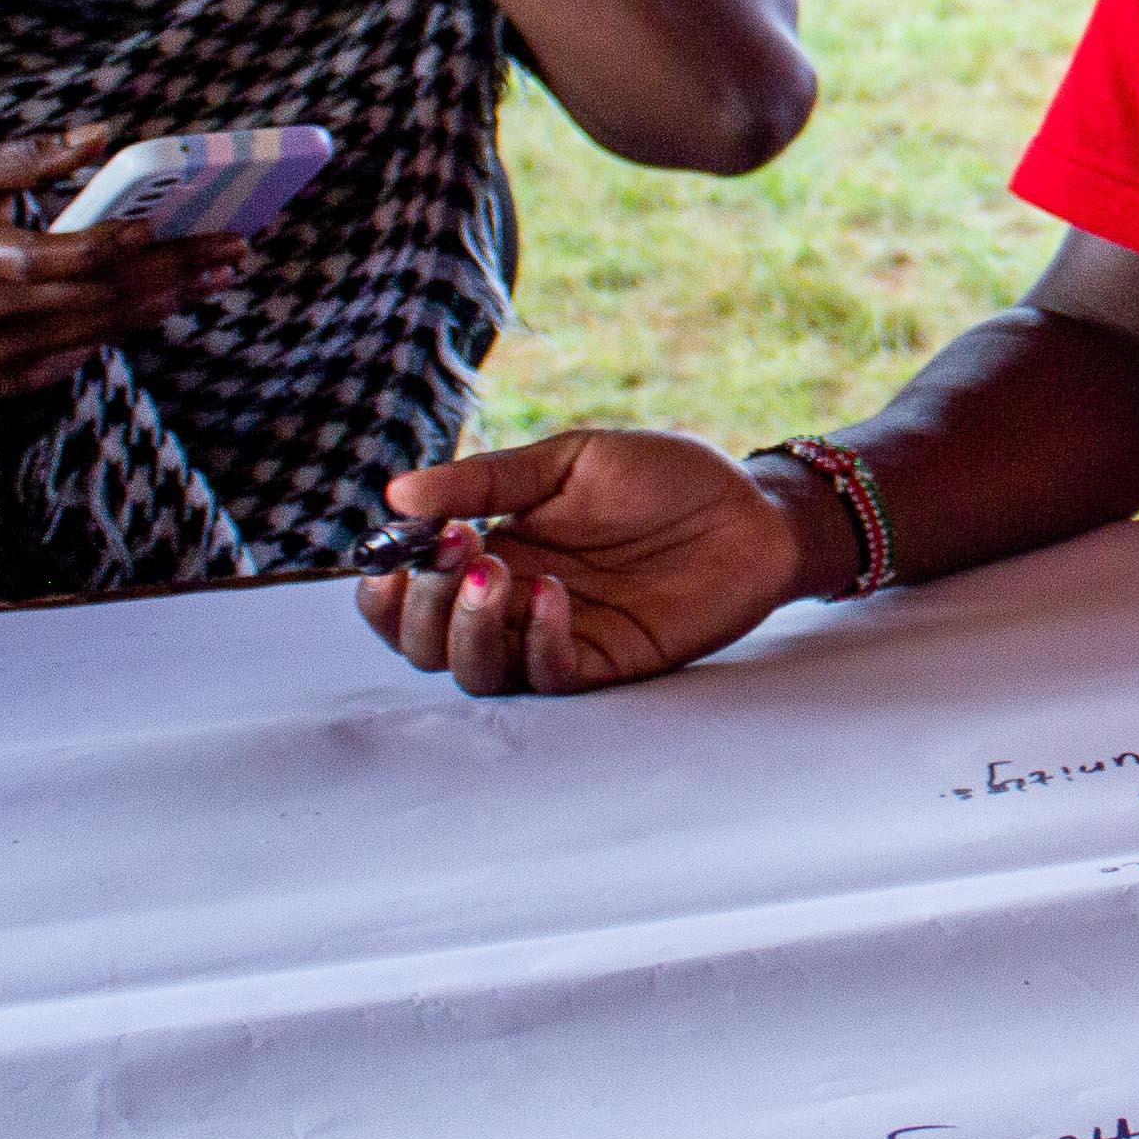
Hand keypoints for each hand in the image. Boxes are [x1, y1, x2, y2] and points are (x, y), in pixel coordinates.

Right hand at [0, 124, 251, 396]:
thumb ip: (32, 156)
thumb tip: (101, 137)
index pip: (41, 259)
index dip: (99, 245)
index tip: (152, 226)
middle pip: (92, 295)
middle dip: (169, 269)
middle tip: (229, 245)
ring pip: (102, 326)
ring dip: (171, 298)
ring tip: (220, 269)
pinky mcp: (17, 381)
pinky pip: (92, 349)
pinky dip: (139, 319)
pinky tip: (180, 293)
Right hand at [356, 428, 828, 694]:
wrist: (752, 507)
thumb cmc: (663, 478)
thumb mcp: (568, 462)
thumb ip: (487, 481)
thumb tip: (396, 493)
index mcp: (493, 554)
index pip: (409, 595)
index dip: (386, 585)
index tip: (395, 548)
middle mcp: (514, 605)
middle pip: (427, 643)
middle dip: (423, 605)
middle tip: (461, 550)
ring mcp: (556, 638)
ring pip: (476, 671)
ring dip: (470, 628)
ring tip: (500, 573)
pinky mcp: (605, 662)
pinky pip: (549, 676)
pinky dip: (538, 642)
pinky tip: (554, 594)